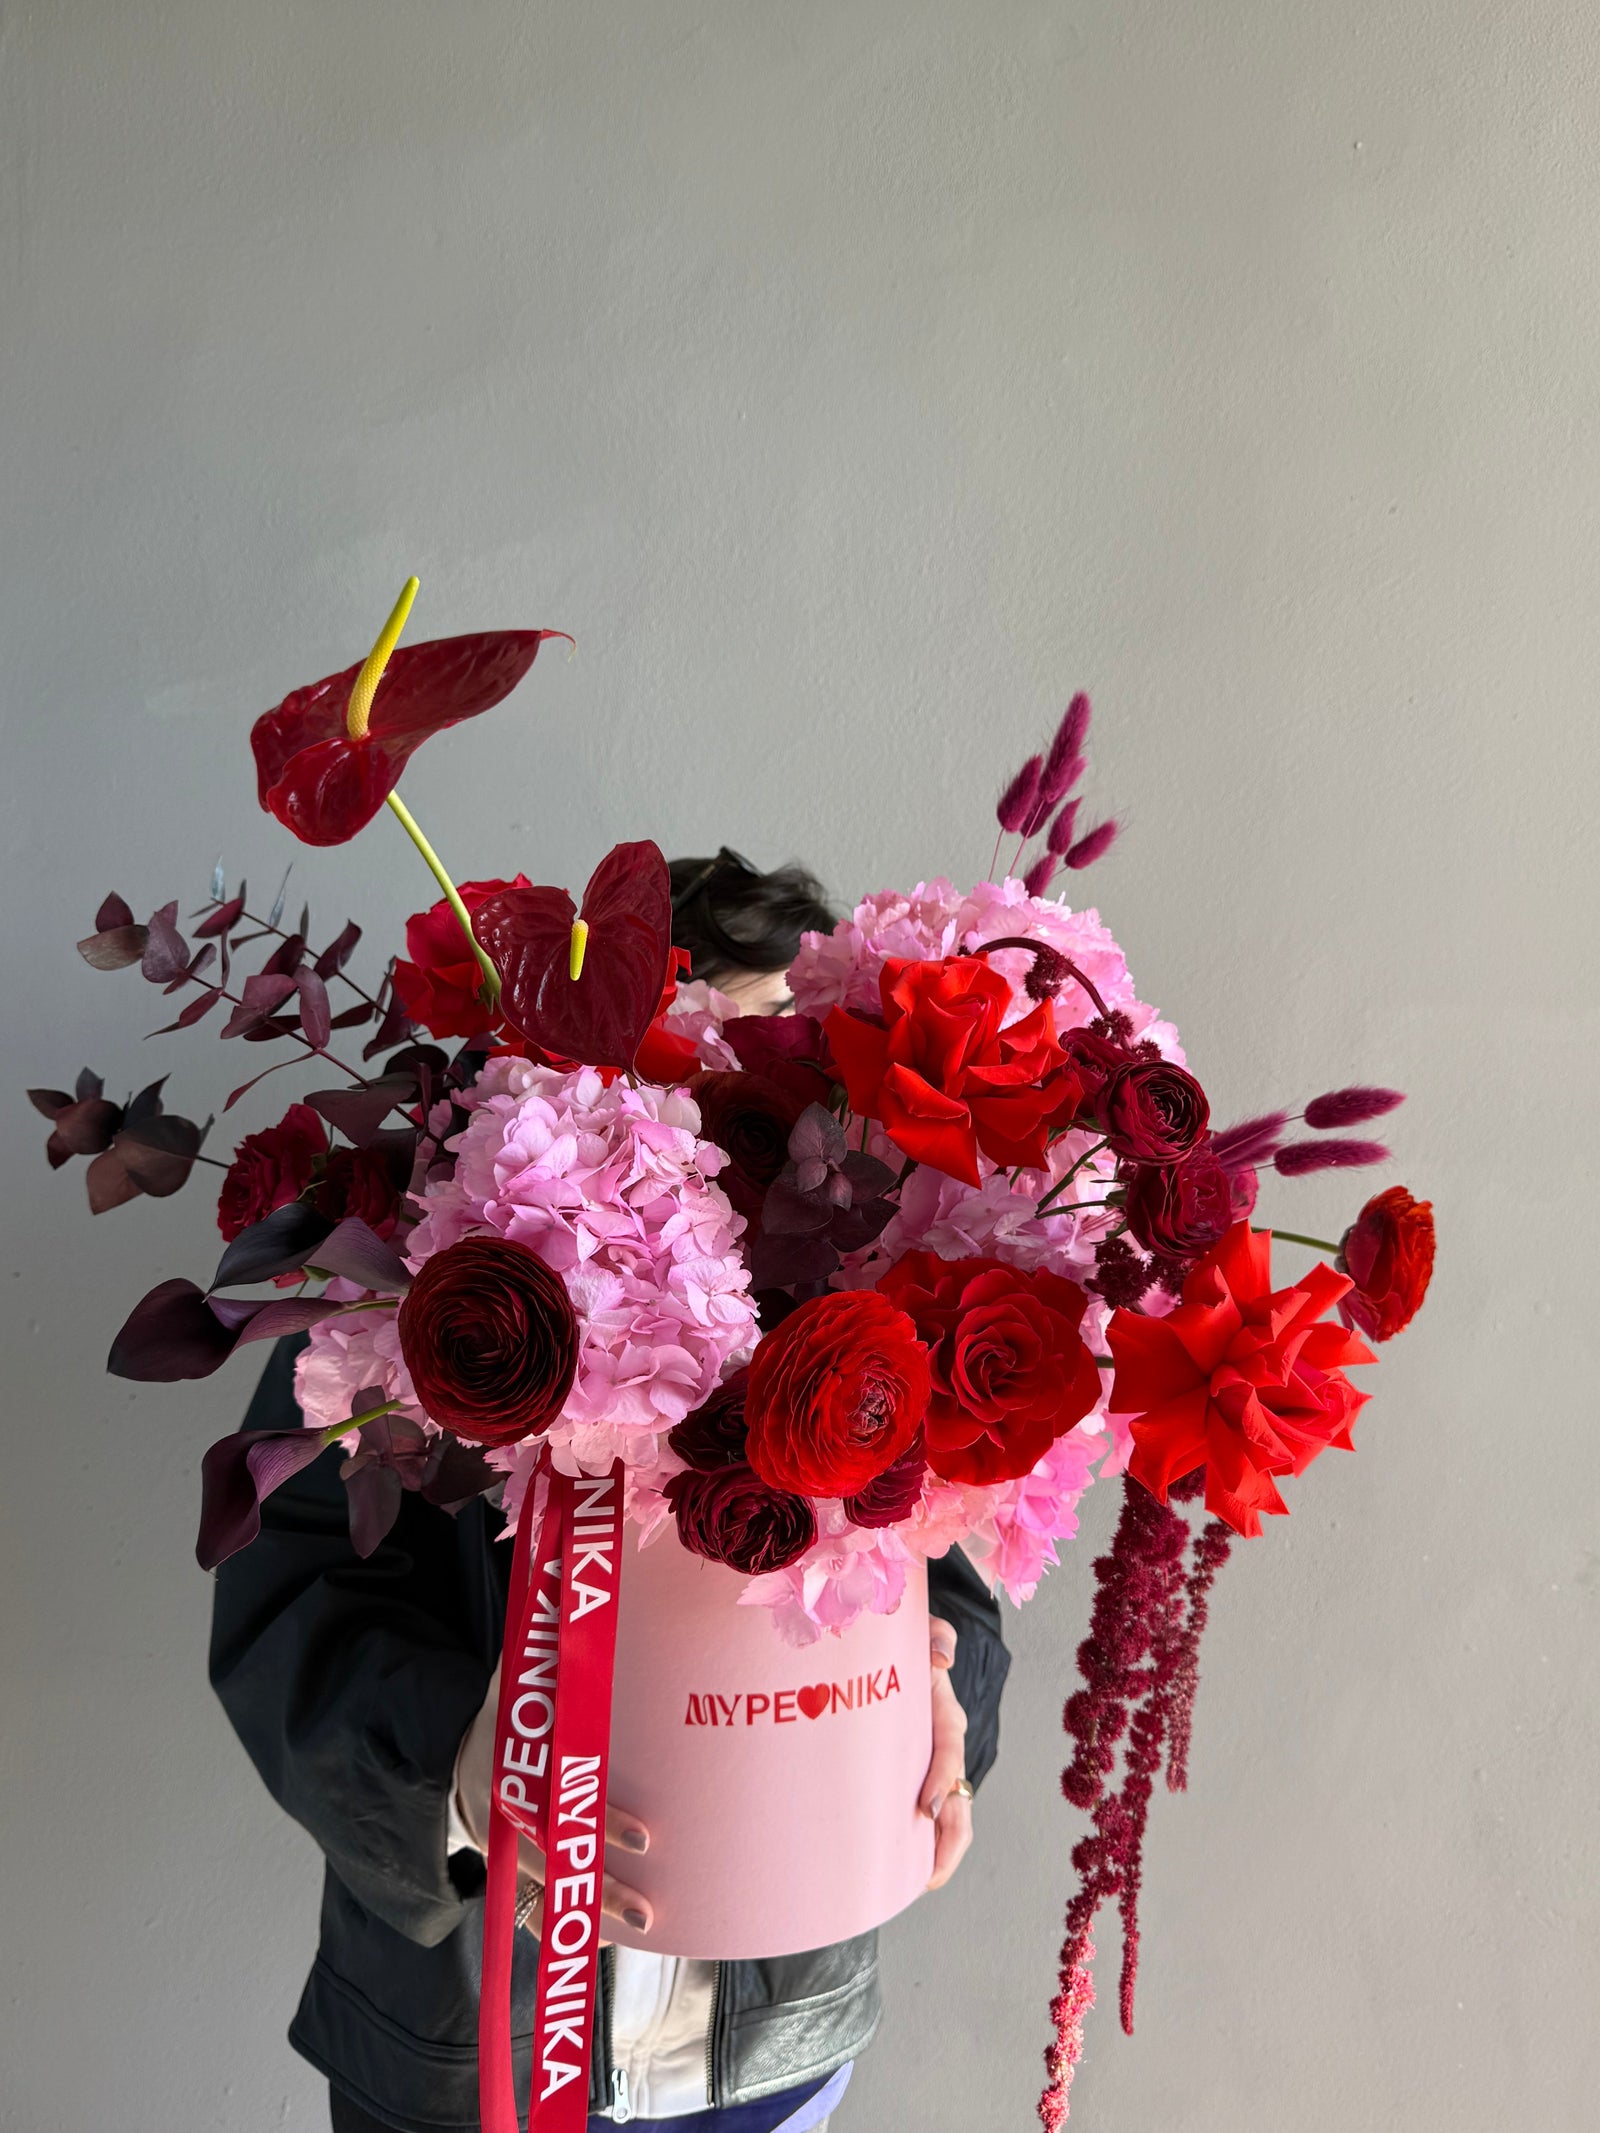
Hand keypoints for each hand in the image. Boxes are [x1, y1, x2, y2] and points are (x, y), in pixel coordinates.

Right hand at [454, 1662, 653, 1936]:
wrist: (443, 1757)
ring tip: (640, 1927)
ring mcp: (505, 1850)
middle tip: (648, 1909)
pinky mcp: (507, 1868)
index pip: (564, 1802)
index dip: (601, 1820)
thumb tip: (569, 1605)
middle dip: (599, 1885)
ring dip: (589, 1913)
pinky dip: (560, 1923)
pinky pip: (532, 1904)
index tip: (646, 1837)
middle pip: (558, 1859)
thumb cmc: (497, 1715)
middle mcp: (507, 1817)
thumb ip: (539, 1657)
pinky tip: (597, 1944)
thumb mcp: (508, 1685)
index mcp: (514, 1770)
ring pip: (547, 1889)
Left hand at [919, 1616, 972, 1889]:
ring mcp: (929, 1763)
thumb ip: (934, 1633)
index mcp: (943, 1712)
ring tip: (917, 1885)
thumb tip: (942, 1656)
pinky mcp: (912, 1775)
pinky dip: (920, 1843)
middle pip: (959, 1799)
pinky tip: (899, 1870)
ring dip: (938, 1852)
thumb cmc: (903, 1641)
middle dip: (950, 1842)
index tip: (927, 1806)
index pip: (950, 1749)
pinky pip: (924, 1813)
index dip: (945, 1778)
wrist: (890, 1648)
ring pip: (947, 1814)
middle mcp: (943, 1744)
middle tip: (929, 1877)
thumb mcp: (918, 1628)